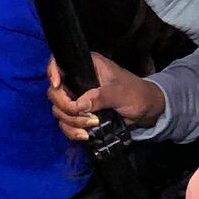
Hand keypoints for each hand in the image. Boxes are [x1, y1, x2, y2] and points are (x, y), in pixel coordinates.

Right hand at [45, 52, 163, 139]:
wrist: (147, 111)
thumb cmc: (136, 94)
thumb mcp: (119, 93)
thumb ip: (100, 97)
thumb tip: (78, 105)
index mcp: (86, 66)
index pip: (58, 63)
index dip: (52, 73)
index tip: (57, 86)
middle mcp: (77, 81)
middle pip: (54, 93)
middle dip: (66, 107)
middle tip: (86, 116)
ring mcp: (77, 99)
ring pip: (59, 111)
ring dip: (72, 122)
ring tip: (91, 125)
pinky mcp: (80, 115)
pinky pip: (66, 124)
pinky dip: (72, 131)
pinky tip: (84, 135)